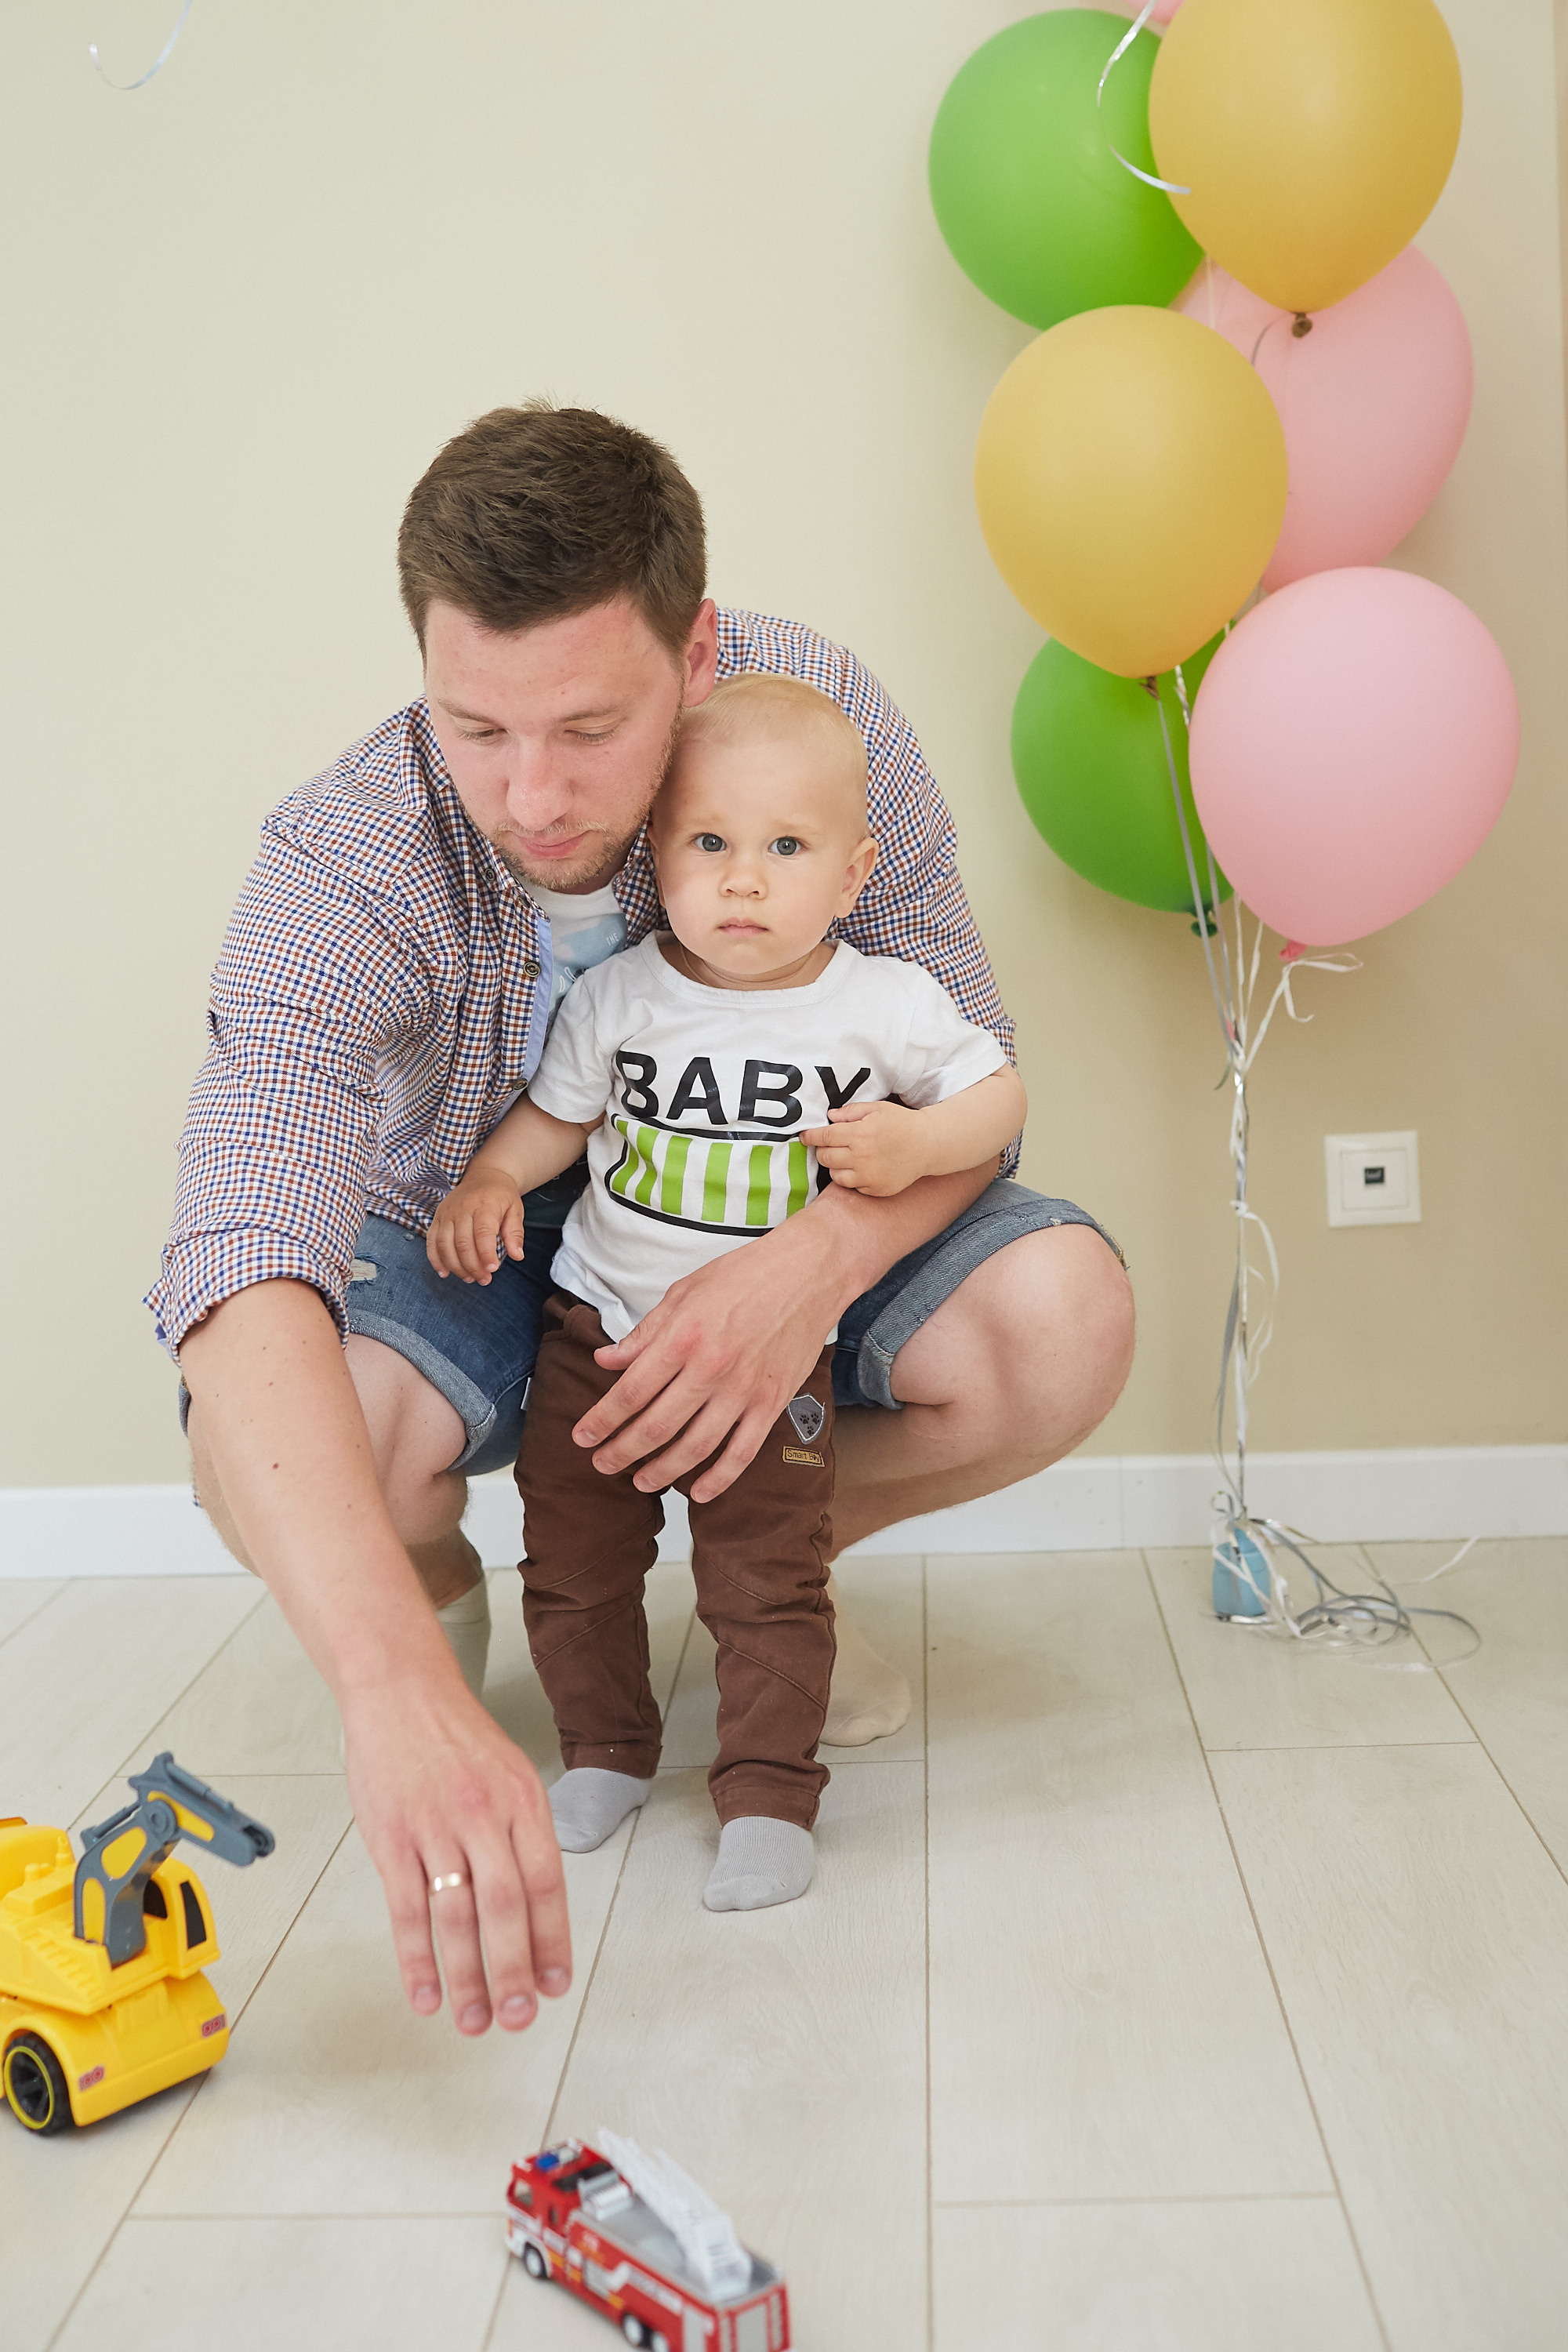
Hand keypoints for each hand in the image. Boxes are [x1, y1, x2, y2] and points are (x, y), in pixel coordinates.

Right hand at [343, 1662, 571, 2034]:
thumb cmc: (456, 1739)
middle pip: (505, 1906)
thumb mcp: (509, 1776)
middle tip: (517, 2018)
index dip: (552, 1940)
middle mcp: (484, 1815)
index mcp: (523, 1802)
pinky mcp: (391, 1837)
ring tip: (474, 2020)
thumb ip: (522, 1837)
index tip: (555, 1986)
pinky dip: (417, 1958)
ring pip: (456, 1916)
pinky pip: (407, 1908)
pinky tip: (425, 1993)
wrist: (400, 1692)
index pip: (546, 1883)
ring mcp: (435, 1827)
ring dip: (467, 1977)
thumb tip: (535, 1912)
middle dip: (514, 1970)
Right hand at [426, 1163, 523, 1282]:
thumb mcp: (515, 1210)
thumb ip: (515, 1233)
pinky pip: (431, 1241)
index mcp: (484, 1205)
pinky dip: (435, 1259)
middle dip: (472, 1266)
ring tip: (469, 1278)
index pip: (482, 1233)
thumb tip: (518, 1256)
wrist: (484, 1176)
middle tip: (484, 1279)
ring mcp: (446, 1213)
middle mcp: (462, 1208)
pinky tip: (445, 1273)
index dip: (486, 1254)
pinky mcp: (437, 1217)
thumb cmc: (501, 1196)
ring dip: (455, 1266)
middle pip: (462, 1242)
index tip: (492, 1270)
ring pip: (444, 1244)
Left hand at [575, 1216, 850, 1501]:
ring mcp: (743, 1389)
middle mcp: (709, 1367)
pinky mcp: (772, 1402)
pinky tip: (698, 1493)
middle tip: (601, 1464)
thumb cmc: (744, 1276)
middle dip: (622, 1451)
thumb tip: (605, 1360)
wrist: (809, 1272)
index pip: (630, 1391)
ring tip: (639, 1482)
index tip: (583, 1437)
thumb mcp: (683, 1293)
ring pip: (695, 1446)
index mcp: (681, 1337)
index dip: (602, 1420)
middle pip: (655, 1426)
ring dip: (662, 1471)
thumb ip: (644, 1333)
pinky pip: (742, 1451)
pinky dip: (719, 1478)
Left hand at [800, 1099, 928, 1196]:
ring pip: (835, 1175)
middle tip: (833, 1144)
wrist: (928, 1145)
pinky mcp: (876, 1190)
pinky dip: (852, 1178)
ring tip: (849, 1156)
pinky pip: (852, 1186)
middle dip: (824, 1150)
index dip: (810, 1136)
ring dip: (836, 1165)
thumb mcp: (877, 1108)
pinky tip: (863, 1167)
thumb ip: (851, 1112)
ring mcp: (869, 1176)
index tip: (804, 1137)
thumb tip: (829, 1117)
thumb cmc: (902, 1123)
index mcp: (860, 1134)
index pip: (824, 1137)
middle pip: (825, 1157)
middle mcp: (862, 1157)